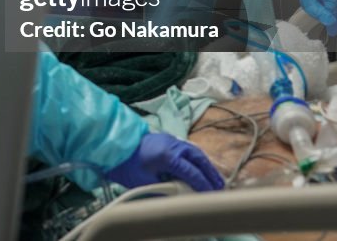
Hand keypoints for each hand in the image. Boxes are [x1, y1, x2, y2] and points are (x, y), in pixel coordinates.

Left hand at [106, 133, 224, 191]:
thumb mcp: (146, 182)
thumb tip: (184, 198)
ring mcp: (172, 140)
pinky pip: (189, 149)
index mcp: (168, 156)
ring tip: (215, 180)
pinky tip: (203, 168)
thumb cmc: (128, 165)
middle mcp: (173, 145)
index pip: (191, 172)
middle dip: (210, 174)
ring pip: (196, 152)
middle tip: (219, 188)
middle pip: (199, 159)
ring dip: (207, 166)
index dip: (202, 184)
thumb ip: (167, 189)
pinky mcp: (169, 139)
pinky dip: (199, 159)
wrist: (116, 145)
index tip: (210, 194)